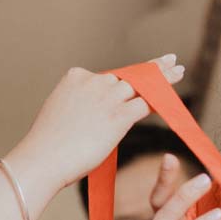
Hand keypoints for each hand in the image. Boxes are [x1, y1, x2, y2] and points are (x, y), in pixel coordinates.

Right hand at [10, 55, 186, 195]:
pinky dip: (163, 95)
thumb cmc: (47, 147)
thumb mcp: (60, 115)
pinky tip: (173, 91)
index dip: (123, 81)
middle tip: (168, 60)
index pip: (106, 77)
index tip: (137, 75)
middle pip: (127, 75)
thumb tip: (89, 119)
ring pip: (142, 83)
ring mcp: (107, 97)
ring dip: (163, 76)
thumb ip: (77, 108)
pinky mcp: (118, 116)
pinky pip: (148, 101)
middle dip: (150, 68)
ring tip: (178, 69)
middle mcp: (92, 82)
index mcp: (74, 78)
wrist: (42, 159)